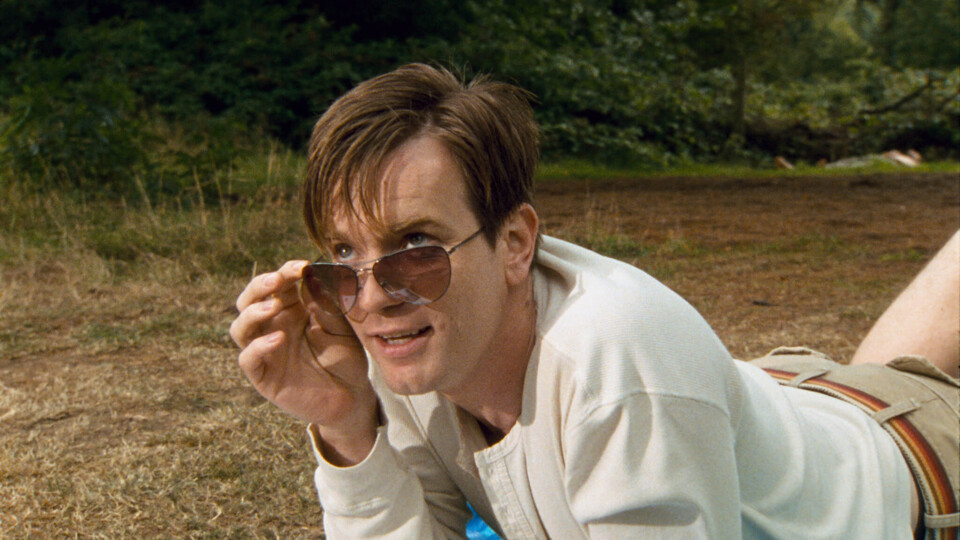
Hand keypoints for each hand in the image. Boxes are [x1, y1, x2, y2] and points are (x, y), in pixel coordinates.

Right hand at [229, 261, 377, 462]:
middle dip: (259, 286)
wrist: (351, 395)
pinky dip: (258, 347)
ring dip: (253, 313)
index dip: (285, 271)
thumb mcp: (340, 326)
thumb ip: (327, 303)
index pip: (278, 284)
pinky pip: (248, 359)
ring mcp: (265, 351)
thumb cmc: (345, 357)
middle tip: (277, 280)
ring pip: (241, 327)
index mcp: (291, 310)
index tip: (303, 266)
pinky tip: (278, 339)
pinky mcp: (263, 376)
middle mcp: (273, 327)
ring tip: (273, 306)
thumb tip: (313, 274)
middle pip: (250, 300)